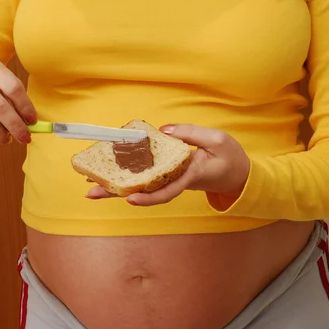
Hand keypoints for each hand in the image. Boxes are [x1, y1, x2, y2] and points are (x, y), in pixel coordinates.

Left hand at [86, 124, 250, 206]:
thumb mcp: (217, 139)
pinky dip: (127, 176)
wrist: (237, 174)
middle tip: (90, 195)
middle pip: (143, 191)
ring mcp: (170, 179)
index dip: (149, 196)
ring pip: (141, 186)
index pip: (168, 189)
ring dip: (115, 187)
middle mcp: (176, 180)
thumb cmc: (230, 157)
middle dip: (116, 193)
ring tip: (90, 186)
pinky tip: (109, 173)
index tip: (130, 198)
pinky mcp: (168, 175)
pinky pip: (146, 178)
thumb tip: (163, 130)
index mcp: (190, 175)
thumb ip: (191, 133)